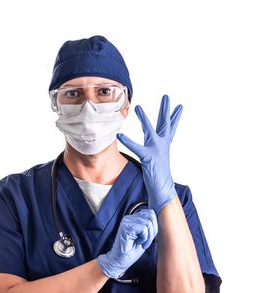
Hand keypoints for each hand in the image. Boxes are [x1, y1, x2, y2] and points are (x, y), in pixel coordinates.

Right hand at [97, 209, 157, 277]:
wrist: (121, 259)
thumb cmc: (133, 249)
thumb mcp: (146, 235)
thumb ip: (150, 225)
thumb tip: (162, 219)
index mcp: (134, 218)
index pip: (151, 213)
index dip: (154, 225)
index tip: (148, 236)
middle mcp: (129, 217)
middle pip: (151, 216)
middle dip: (153, 230)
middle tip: (146, 241)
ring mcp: (126, 221)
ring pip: (148, 223)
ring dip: (148, 236)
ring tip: (141, 243)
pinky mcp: (125, 227)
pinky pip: (143, 229)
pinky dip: (144, 238)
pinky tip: (137, 242)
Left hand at [117, 95, 180, 212]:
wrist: (163, 190)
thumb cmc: (157, 175)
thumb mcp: (153, 159)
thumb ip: (150, 152)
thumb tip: (150, 150)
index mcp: (162, 145)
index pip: (169, 128)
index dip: (174, 117)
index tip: (179, 106)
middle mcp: (162, 146)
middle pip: (164, 124)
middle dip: (165, 110)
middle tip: (166, 96)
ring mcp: (156, 151)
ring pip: (150, 131)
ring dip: (144, 120)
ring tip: (138, 108)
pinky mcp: (149, 159)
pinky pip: (137, 148)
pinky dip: (129, 141)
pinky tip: (120, 135)